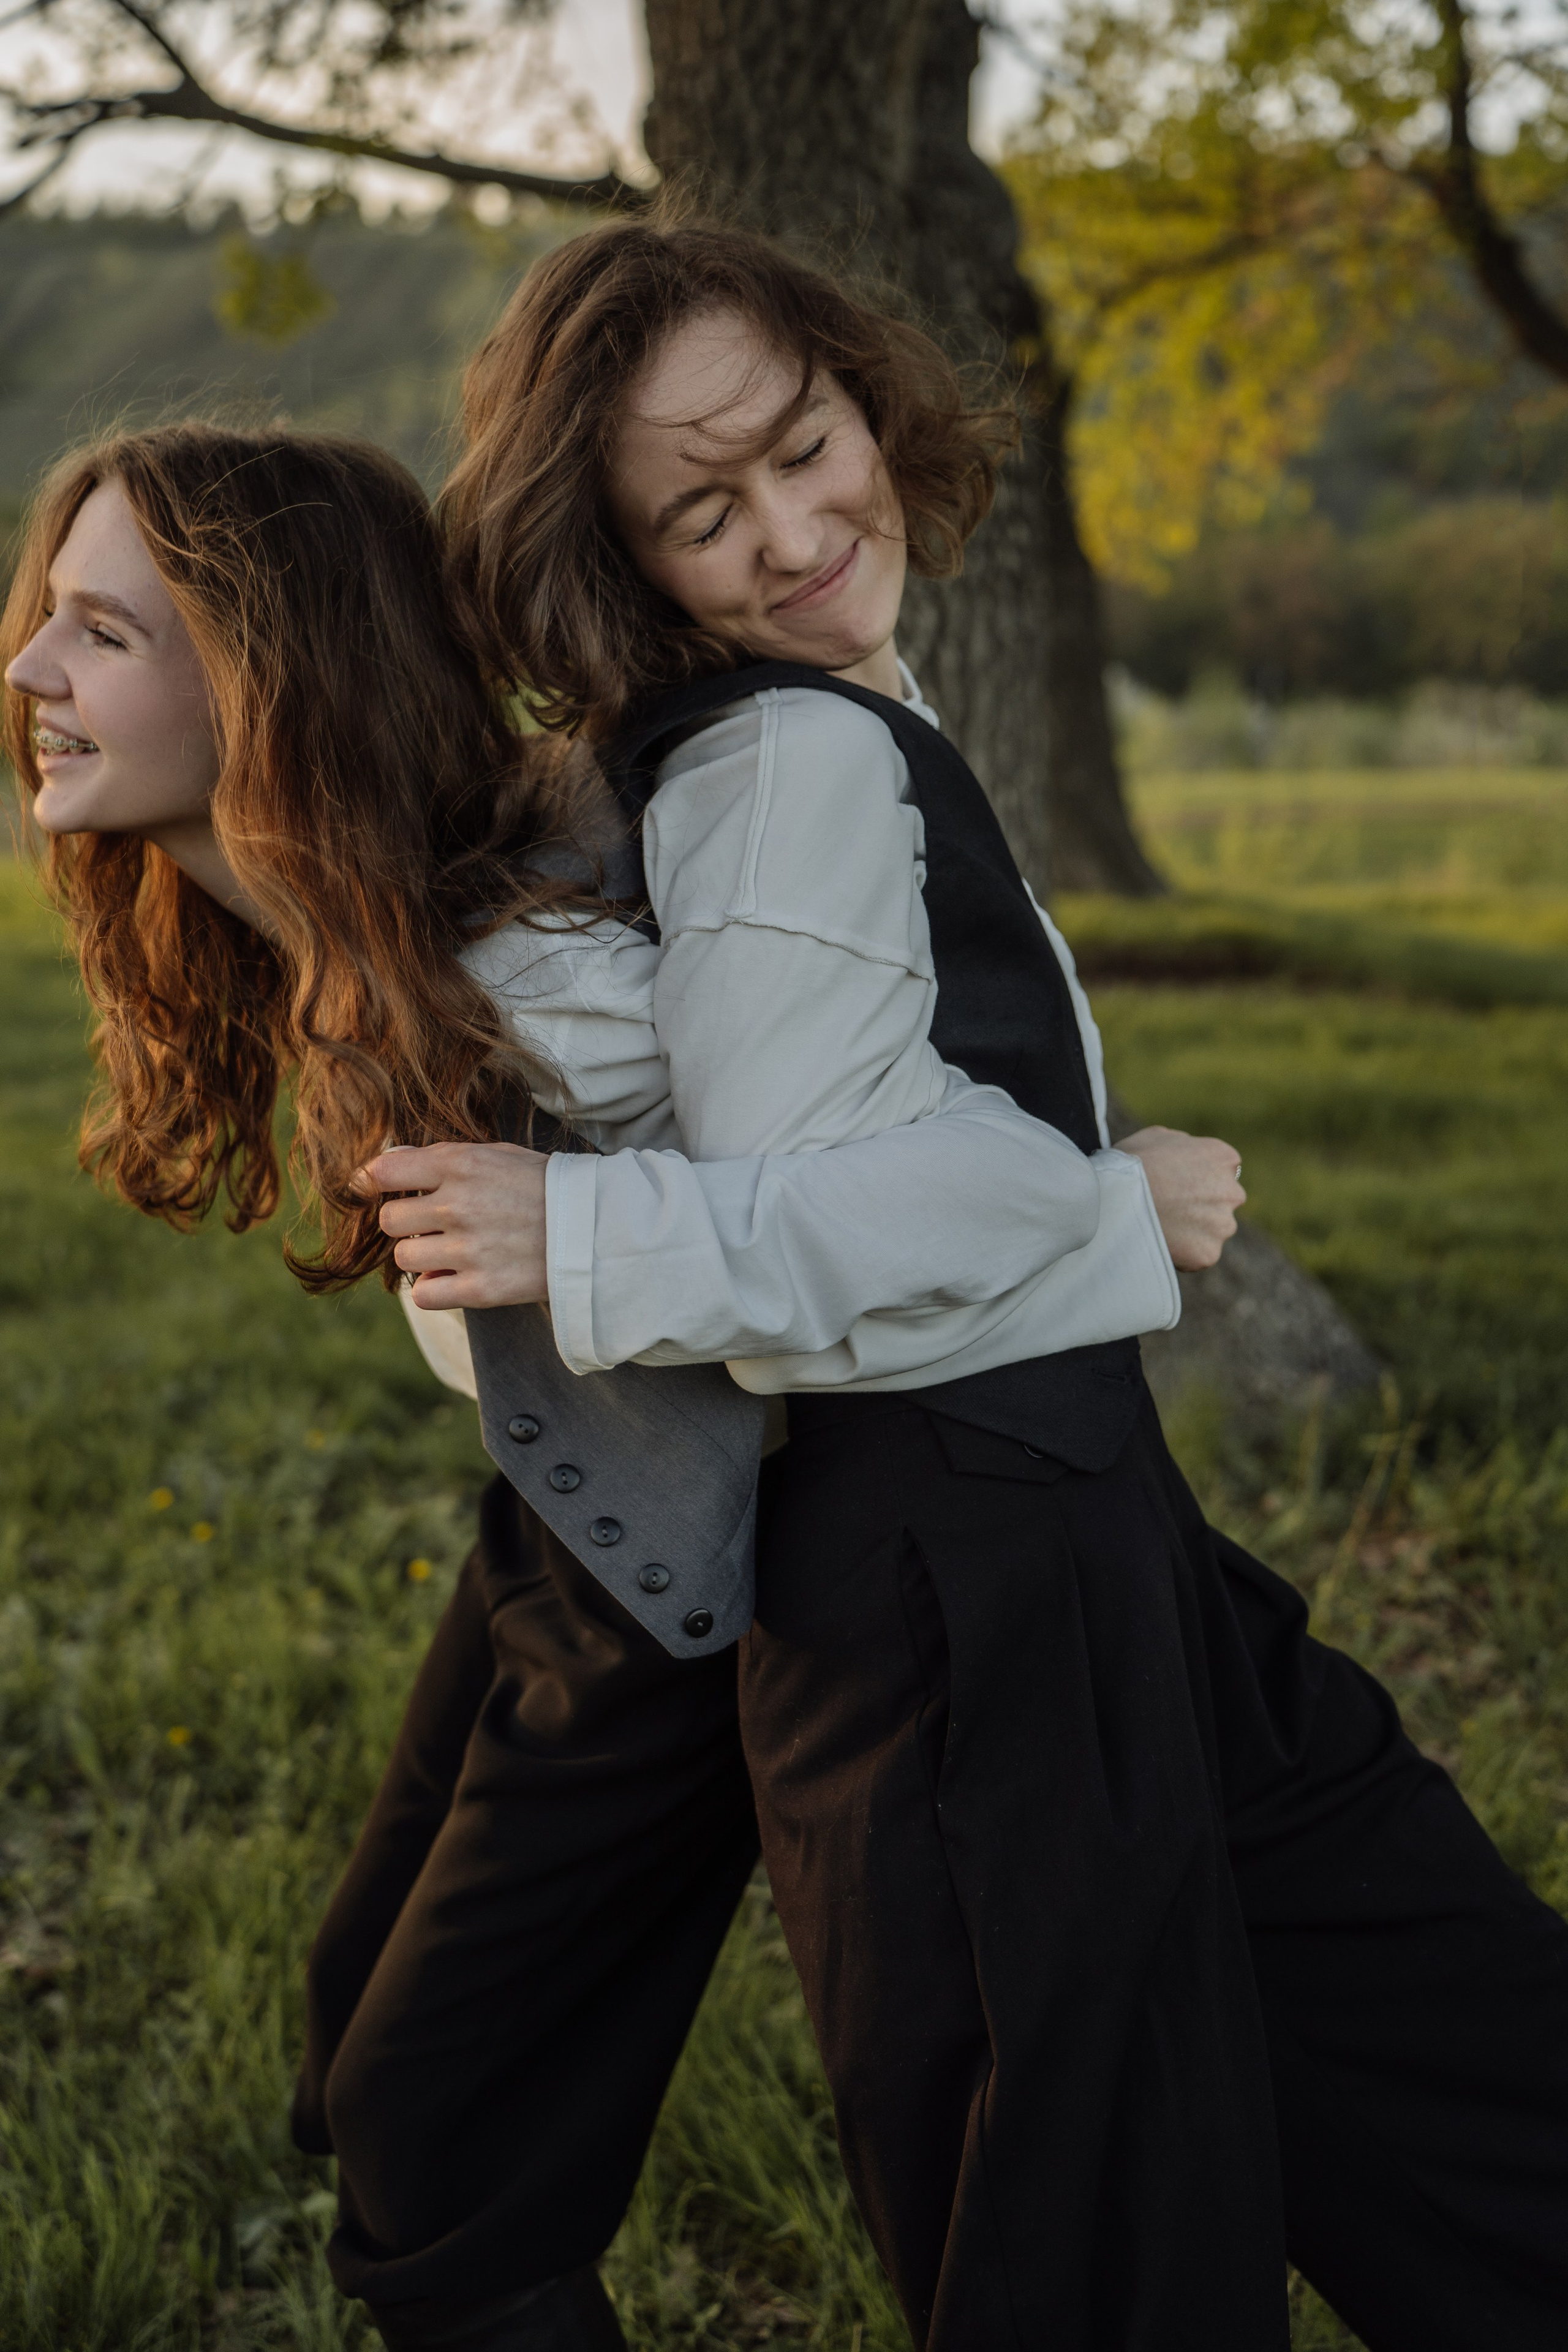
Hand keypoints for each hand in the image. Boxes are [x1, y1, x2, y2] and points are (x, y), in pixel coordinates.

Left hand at [357, 1141, 549, 1308]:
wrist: (596, 1228)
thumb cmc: (545, 1187)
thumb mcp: (498, 1155)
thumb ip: (445, 1157)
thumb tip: (391, 1160)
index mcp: (461, 1165)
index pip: (385, 1170)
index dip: (372, 1181)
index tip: (374, 1189)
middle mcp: (457, 1206)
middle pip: (389, 1219)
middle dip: (405, 1222)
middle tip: (431, 1225)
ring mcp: (468, 1250)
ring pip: (403, 1259)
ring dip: (419, 1257)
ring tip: (448, 1252)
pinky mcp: (481, 1289)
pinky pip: (423, 1296)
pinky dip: (432, 1290)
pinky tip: (453, 1279)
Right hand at [1115, 1125, 1245, 1270]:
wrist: (1118, 1198)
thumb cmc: (1132, 1163)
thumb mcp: (1158, 1137)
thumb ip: (1184, 1145)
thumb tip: (1186, 1153)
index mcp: (1224, 1158)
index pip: (1222, 1169)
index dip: (1197, 1176)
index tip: (1178, 1183)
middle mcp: (1232, 1192)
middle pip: (1222, 1200)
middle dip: (1201, 1204)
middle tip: (1169, 1207)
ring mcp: (1222, 1225)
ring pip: (1213, 1230)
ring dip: (1194, 1229)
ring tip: (1161, 1226)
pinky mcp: (1208, 1253)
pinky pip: (1198, 1254)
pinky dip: (1183, 1252)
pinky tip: (1161, 1241)